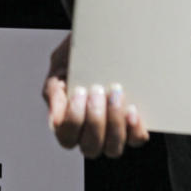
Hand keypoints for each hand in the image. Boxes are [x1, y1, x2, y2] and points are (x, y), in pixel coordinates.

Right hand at [43, 33, 146, 158]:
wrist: (102, 41)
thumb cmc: (77, 58)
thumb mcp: (60, 67)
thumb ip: (54, 92)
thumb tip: (55, 119)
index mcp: (67, 123)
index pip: (67, 137)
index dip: (73, 120)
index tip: (79, 91)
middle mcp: (89, 134)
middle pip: (90, 147)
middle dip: (94, 120)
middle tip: (97, 90)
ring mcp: (111, 133)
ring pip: (113, 149)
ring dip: (114, 122)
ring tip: (115, 94)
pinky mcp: (132, 127)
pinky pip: (136, 139)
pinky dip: (134, 128)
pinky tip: (132, 109)